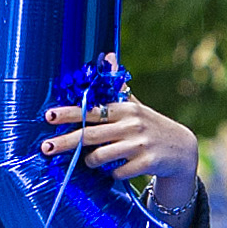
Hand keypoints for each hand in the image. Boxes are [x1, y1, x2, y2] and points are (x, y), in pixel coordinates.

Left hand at [45, 63, 198, 190]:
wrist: (181, 149)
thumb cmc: (149, 125)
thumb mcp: (134, 105)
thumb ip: (115, 88)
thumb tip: (106, 54)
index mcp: (125, 109)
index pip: (92, 111)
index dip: (69, 113)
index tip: (49, 116)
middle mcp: (131, 125)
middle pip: (90, 135)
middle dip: (65, 142)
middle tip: (45, 148)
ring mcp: (139, 145)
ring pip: (100, 157)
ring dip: (90, 161)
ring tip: (90, 161)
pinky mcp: (146, 164)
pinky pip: (116, 172)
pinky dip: (111, 173)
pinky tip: (116, 168)